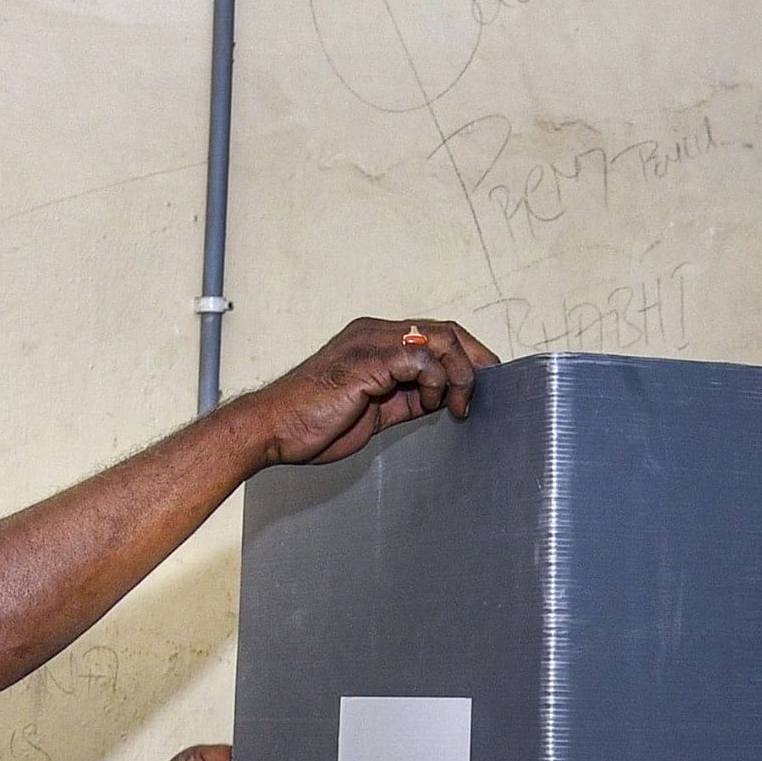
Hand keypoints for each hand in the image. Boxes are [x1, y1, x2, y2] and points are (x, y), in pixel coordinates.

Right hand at [233, 319, 497, 467]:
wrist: (274, 429)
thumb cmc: (315, 423)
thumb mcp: (375, 410)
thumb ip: (407, 398)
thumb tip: (442, 399)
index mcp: (375, 340)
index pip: (435, 334)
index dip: (467, 355)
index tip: (485, 382)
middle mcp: (375, 333)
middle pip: (446, 331)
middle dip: (476, 360)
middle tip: (486, 392)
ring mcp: (371, 343)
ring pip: (440, 341)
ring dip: (460, 375)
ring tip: (459, 405)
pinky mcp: (368, 361)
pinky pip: (421, 360)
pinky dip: (436, 382)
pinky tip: (431, 404)